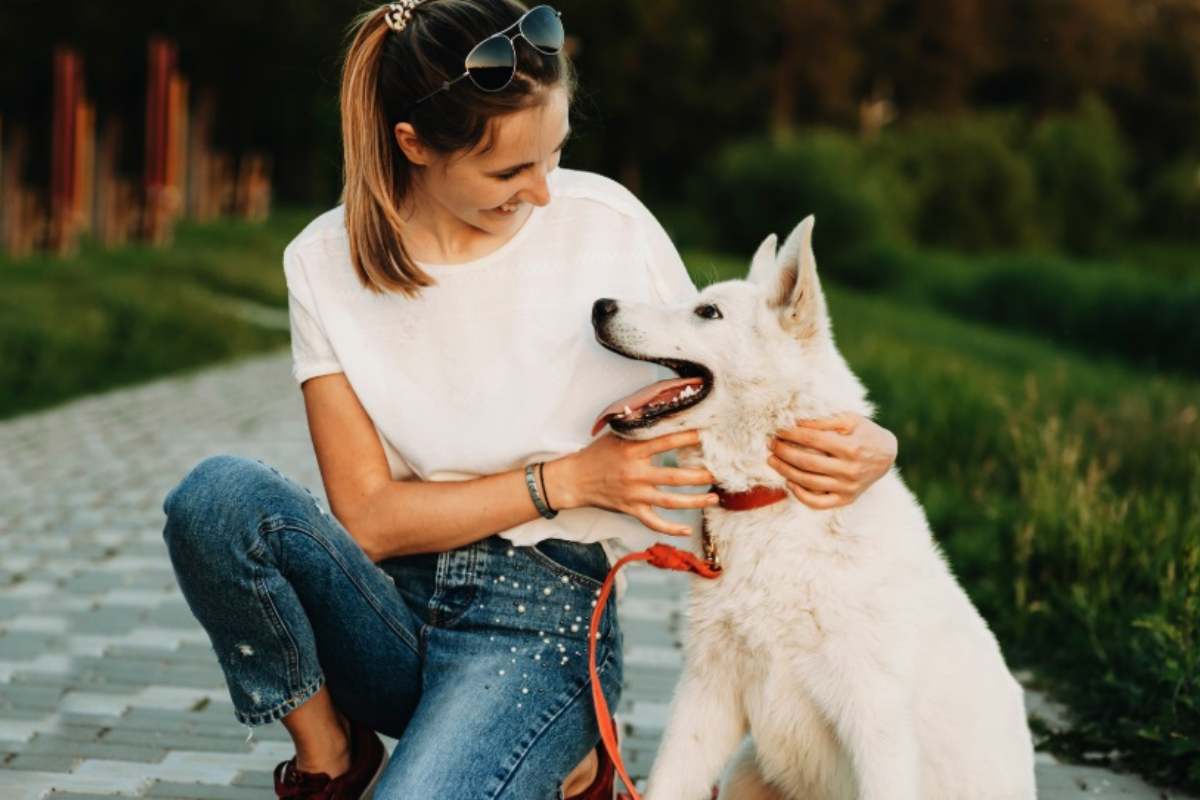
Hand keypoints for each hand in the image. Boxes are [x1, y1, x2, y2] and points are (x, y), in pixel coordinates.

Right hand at [544, 429, 719, 536]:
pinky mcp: (631, 509)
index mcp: (633, 451)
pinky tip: (688, 528)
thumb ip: (637, 426)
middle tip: (720, 473)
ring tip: (714, 498)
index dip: (688, 438)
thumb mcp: (615, 435)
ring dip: (695, 501)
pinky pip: (654, 522)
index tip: (707, 435)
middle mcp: (636, 474)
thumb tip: (659, 409)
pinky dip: (671, 528)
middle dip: (700, 475)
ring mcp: (634, 494)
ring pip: (670, 502)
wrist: (574, 479)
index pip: (666, 442)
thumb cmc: (596, 455)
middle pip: (675, 477)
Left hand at [767, 411, 897, 509]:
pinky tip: (789, 482)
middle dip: (784, 452)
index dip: (791, 434)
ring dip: (786, 471)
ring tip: (772, 461)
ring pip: (809, 483)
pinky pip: (818, 503)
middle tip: (771, 445)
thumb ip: (824, 420)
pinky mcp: (846, 499)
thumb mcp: (850, 419)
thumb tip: (796, 422)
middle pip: (807, 462)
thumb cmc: (865, 433)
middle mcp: (850, 470)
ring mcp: (848, 488)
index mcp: (851, 447)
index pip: (812, 439)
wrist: (887, 455)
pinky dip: (800, 495)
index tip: (778, 430)